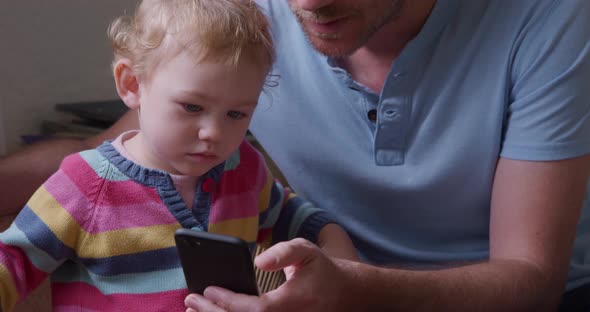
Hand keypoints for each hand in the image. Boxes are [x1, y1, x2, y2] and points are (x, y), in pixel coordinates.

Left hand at [184, 238, 357, 311]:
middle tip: (191, 300)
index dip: (229, 302)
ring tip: (194, 311)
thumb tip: (259, 261)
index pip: (256, 310)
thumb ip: (284, 252)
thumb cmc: (321, 270)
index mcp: (294, 303)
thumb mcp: (307, 251)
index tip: (208, 290)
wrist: (345, 294)